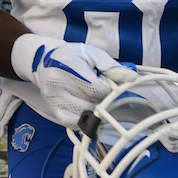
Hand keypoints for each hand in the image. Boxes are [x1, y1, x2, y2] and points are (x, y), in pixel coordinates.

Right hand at [11, 34, 136, 124]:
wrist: (45, 61)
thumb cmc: (73, 56)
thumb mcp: (93, 54)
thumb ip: (112, 67)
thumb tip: (132, 78)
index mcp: (69, 65)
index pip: (97, 88)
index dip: (109, 89)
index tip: (111, 86)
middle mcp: (57, 83)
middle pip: (92, 102)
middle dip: (104, 100)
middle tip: (105, 93)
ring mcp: (53, 98)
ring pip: (85, 114)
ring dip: (96, 110)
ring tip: (95, 99)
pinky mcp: (53, 108)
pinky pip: (73, 123)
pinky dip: (85, 120)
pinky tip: (88, 111)